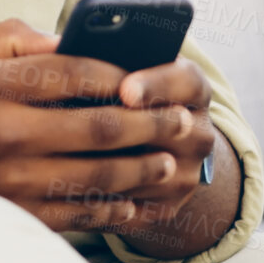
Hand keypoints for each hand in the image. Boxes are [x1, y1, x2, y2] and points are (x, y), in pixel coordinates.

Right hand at [0, 18, 203, 232]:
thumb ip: (14, 39)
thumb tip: (71, 39)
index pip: (70, 72)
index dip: (117, 73)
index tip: (144, 75)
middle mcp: (4, 134)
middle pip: (98, 127)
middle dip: (150, 122)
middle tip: (181, 119)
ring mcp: (11, 181)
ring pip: (97, 175)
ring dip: (142, 168)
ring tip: (168, 159)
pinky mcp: (15, 215)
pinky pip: (77, 213)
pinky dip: (112, 208)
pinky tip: (134, 198)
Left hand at [82, 59, 216, 235]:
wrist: (158, 144)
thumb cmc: (128, 92)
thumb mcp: (129, 67)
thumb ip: (110, 58)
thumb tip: (65, 52)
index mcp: (192, 89)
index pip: (186, 81)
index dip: (156, 86)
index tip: (125, 91)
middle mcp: (198, 133)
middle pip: (171, 131)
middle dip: (127, 129)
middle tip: (86, 127)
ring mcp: (186, 175)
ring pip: (149, 175)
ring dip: (108, 167)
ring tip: (65, 157)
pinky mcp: (167, 208)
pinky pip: (134, 209)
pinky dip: (101, 199)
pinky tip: (68, 187)